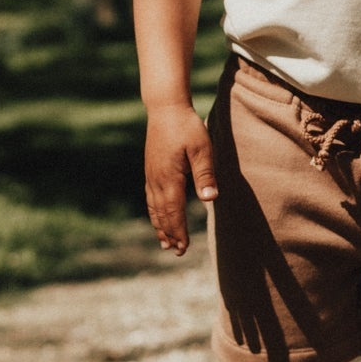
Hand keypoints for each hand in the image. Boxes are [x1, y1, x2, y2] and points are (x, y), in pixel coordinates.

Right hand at [144, 103, 217, 254]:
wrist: (165, 109)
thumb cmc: (187, 127)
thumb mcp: (202, 149)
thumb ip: (205, 174)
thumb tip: (210, 198)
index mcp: (170, 178)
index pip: (174, 212)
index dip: (179, 232)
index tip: (183, 248)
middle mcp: (157, 180)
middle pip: (162, 214)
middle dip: (169, 234)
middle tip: (176, 252)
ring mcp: (151, 175)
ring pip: (154, 207)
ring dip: (160, 226)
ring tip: (165, 243)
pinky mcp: (151, 169)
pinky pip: (150, 197)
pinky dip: (154, 212)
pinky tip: (157, 216)